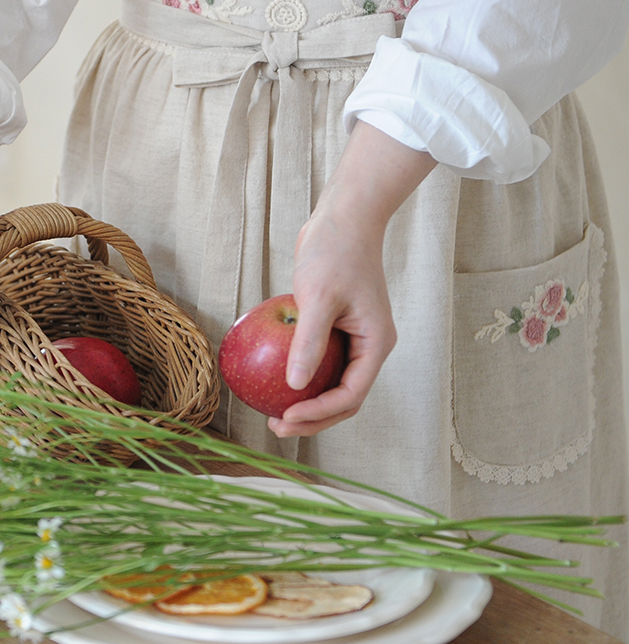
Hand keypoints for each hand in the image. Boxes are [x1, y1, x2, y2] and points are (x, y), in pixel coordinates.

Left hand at [267, 122, 436, 437]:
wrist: (342, 217)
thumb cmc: (334, 251)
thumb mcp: (319, 297)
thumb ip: (309, 342)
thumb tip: (294, 384)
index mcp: (375, 344)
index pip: (350, 395)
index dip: (318, 413)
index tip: (285, 417)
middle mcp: (367, 346)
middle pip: (342, 397)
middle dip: (312, 417)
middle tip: (275, 425)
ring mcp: (351, 338)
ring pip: (330, 382)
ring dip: (304, 399)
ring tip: (272, 409)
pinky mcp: (334, 326)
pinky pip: (317, 359)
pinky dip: (297, 372)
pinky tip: (268, 376)